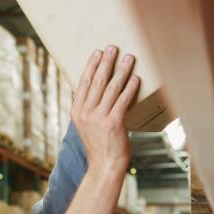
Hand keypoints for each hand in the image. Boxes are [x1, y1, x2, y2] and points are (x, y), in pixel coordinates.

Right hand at [70, 45, 139, 175]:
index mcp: (76, 112)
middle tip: (113, 48)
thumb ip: (89, 109)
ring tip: (128, 58)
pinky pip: (123, 100)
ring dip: (121, 70)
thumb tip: (99, 89)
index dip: (91, 65)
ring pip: (111, 88)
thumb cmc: (99, 146)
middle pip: (97, 81)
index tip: (98, 52)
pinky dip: (130, 87)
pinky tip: (136, 78)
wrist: (105, 166)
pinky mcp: (114, 123)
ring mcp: (99, 118)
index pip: (84, 83)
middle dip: (106, 62)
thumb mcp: (86, 126)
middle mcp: (86, 113)